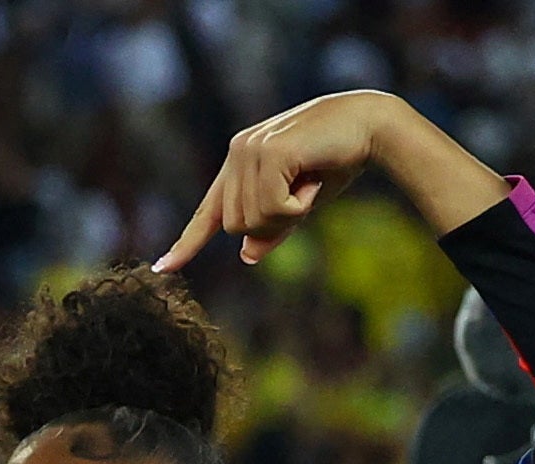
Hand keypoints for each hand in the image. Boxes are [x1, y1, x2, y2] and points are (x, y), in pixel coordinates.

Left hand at [158, 91, 394, 268]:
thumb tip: (246, 255)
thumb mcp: (299, 204)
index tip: (164, 268)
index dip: (187, 243)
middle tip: (303, 198)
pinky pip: (272, 208)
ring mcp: (250, 150)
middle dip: (272, 226)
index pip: (208, 211)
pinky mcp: (269, 153)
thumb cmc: (337, 161)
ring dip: (287, 216)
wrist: (370, 126)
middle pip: (236, 226)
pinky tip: (312, 180)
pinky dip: (298, 206)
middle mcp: (238, 152)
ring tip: (309, 184)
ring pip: (251, 221)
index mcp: (239, 162)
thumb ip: (271, 227)